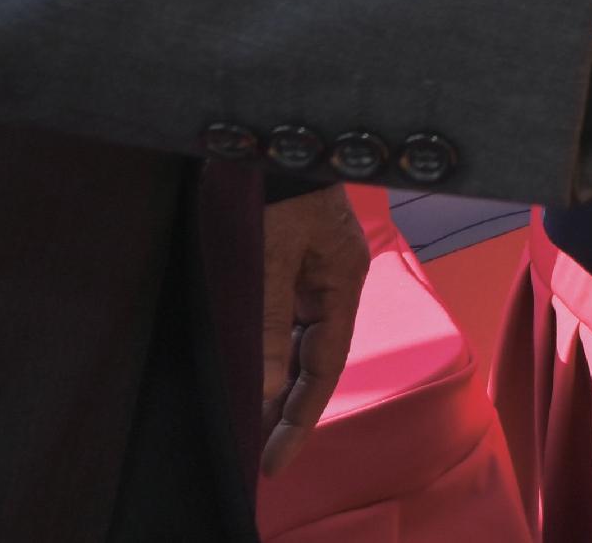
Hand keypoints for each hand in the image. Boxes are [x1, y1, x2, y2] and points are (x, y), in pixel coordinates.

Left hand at [257, 184, 371, 481]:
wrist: (267, 129)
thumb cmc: (274, 185)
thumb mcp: (267, 257)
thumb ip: (266, 325)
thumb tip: (266, 391)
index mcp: (342, 279)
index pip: (325, 368)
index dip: (299, 419)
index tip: (272, 462)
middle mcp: (332, 277)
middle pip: (313, 358)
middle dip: (286, 406)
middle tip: (258, 451)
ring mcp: (312, 265)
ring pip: (295, 338)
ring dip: (274, 378)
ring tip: (249, 421)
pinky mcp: (289, 253)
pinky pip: (280, 314)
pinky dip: (265, 345)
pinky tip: (248, 368)